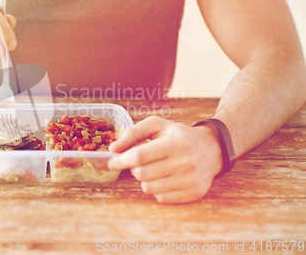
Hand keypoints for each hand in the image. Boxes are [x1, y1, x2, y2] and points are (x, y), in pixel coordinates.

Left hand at [108, 116, 222, 202]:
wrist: (211, 149)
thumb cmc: (178, 135)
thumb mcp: (157, 125)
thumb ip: (133, 133)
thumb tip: (113, 148)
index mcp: (175, 142)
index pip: (139, 156)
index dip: (121, 160)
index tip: (111, 162)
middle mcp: (185, 161)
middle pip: (142, 173)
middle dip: (135, 168)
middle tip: (141, 162)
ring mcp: (191, 179)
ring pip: (149, 187)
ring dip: (145, 179)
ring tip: (155, 168)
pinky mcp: (194, 193)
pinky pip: (161, 197)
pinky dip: (157, 188)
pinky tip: (166, 177)